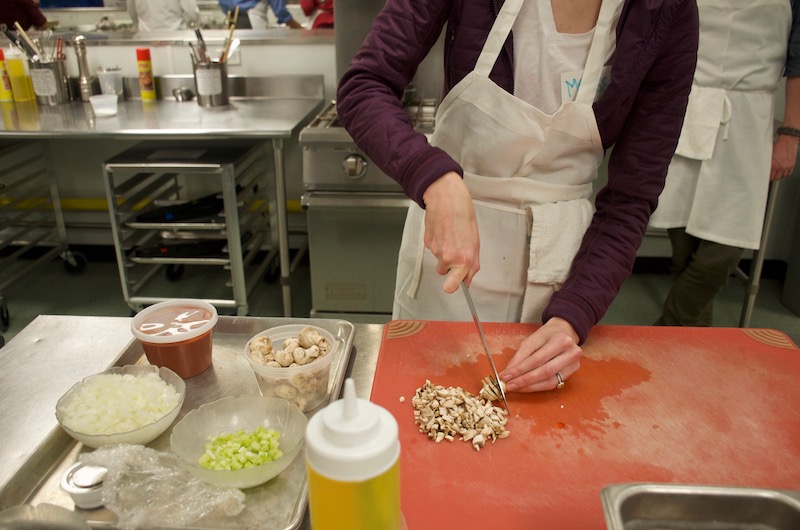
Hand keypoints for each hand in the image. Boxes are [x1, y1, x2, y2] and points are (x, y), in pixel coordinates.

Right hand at [421, 172, 479, 292]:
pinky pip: (433, 249)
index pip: (456, 285)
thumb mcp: (475, 241)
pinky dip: (437, 242)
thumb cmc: (463, 215)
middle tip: (452, 258)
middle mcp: (450, 258)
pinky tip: (443, 231)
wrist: (447, 199)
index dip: (455, 285)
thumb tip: (468, 279)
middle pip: (445, 276)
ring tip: (450, 235)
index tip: (456, 285)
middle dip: (447, 271)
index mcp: (466, 259)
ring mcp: (437, 251)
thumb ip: (472, 263)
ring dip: (443, 252)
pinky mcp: (428, 244)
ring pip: (439, 260)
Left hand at [499, 318, 581, 391]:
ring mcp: (574, 364)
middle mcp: (571, 353)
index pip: (537, 359)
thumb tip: (508, 373)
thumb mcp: (531, 340)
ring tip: (515, 387)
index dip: (519, 369)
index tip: (505, 376)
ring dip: (530, 387)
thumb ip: (520, 356)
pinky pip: (553, 384)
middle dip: (524, 380)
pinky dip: (537, 387)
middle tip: (509, 385)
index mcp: (561, 340)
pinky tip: (526, 387)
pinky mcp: (572, 373)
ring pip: (550, 381)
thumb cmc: (547, 335)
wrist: (564, 332)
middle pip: (545, 371)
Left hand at [770, 135, 797, 180]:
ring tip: (776, 174)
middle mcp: (780, 167)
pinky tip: (782, 171)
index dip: (767, 177)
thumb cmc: (778, 145)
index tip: (766, 177)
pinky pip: (788, 173)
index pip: (769, 176)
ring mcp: (787, 166)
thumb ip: (767, 161)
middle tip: (771, 176)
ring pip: (782, 176)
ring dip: (779, 176)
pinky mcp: (792, 165)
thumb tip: (763, 166)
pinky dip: (785, 173)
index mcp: (773, 164)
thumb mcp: (769, 154)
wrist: (788, 140)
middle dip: (772, 177)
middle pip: (775, 178)